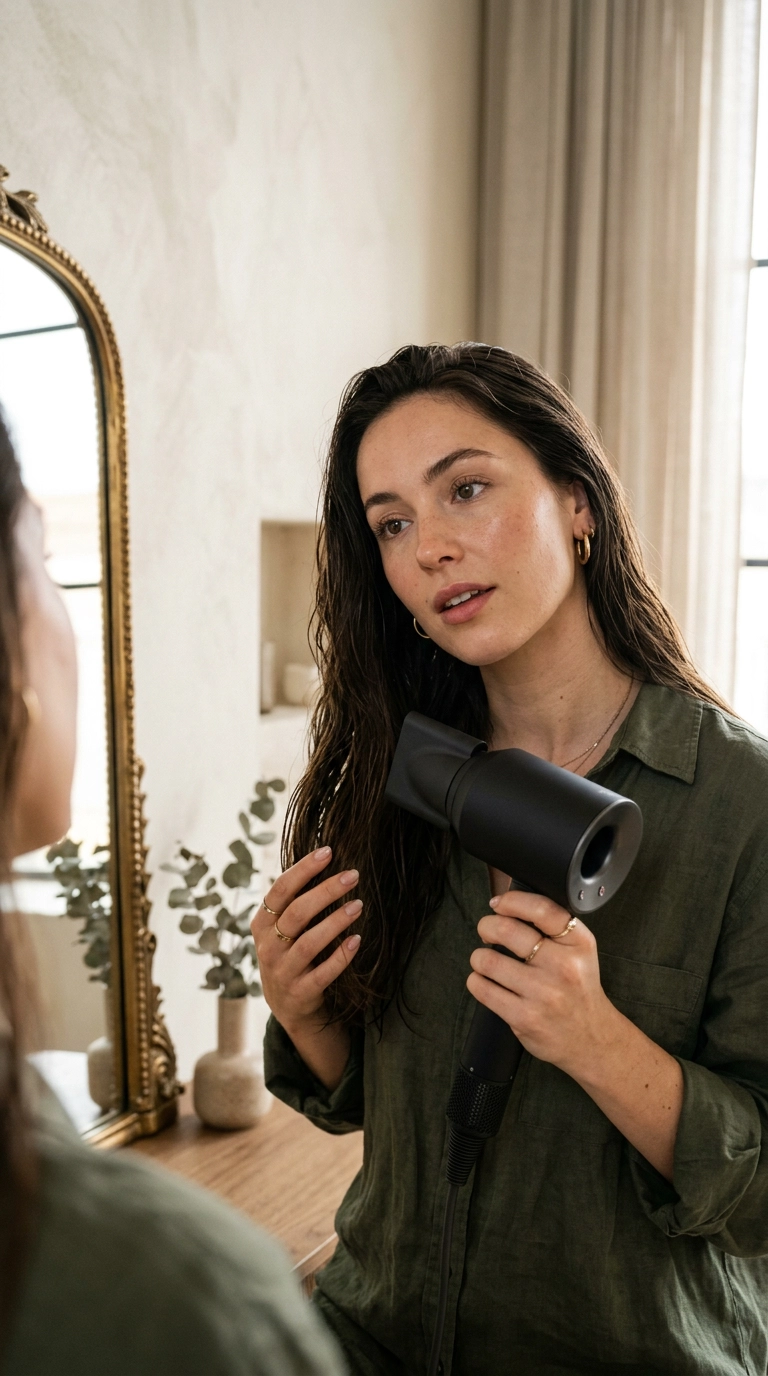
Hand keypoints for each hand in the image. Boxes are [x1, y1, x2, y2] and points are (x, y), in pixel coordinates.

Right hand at [252, 846, 360, 1039]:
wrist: (288, 1006)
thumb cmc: (290, 954)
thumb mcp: (280, 929)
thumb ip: (294, 902)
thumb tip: (325, 859)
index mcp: (261, 924)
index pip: (280, 890)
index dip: (303, 869)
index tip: (328, 852)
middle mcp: (268, 947)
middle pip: (297, 913)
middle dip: (326, 891)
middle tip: (352, 876)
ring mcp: (282, 972)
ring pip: (309, 943)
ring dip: (336, 922)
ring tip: (358, 905)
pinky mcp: (300, 994)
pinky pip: (323, 973)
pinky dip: (341, 956)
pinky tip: (357, 940)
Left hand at [468, 890, 611, 1077]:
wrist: (591, 1039)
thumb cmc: (579, 990)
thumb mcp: (579, 952)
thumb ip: (553, 928)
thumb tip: (508, 903)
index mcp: (578, 943)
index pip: (541, 909)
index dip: (511, 901)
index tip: (498, 903)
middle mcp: (563, 966)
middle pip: (506, 930)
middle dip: (486, 926)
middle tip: (486, 932)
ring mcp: (543, 993)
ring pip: (488, 960)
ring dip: (479, 957)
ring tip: (485, 961)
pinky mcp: (524, 1017)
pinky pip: (482, 988)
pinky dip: (476, 981)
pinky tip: (486, 981)